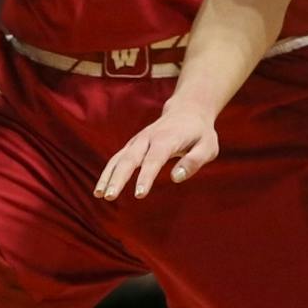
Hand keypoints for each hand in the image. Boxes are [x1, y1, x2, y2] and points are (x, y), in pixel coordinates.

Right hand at [95, 100, 220, 200]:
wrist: (187, 110)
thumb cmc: (200, 133)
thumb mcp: (208, 146)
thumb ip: (195, 161)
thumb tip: (177, 178)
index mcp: (167, 139)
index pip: (154, 159)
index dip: (145, 177)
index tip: (139, 194)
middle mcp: (148, 138)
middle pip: (129, 158)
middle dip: (118, 178)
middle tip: (109, 196)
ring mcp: (138, 141)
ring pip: (119, 158)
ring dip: (108, 176)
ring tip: (99, 195)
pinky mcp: (133, 145)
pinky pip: (117, 159)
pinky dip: (107, 173)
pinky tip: (100, 190)